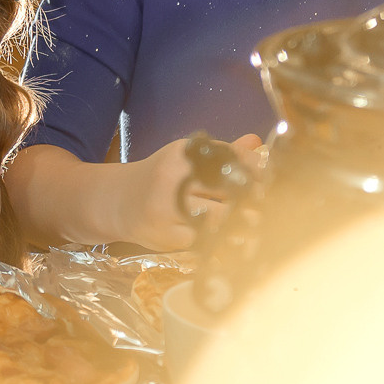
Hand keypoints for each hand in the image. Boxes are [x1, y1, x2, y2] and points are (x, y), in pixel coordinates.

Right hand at [117, 133, 263, 251]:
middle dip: (252, 199)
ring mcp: (167, 207)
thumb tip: (257, 141)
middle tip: (266, 207)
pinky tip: (232, 241)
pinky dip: (222, 242)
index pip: (228, 157)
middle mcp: (172, 177)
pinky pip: (205, 240)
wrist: (117, 201)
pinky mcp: (166, 234)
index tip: (266, 181)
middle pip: (227, 187)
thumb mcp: (184, 159)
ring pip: (219, 216)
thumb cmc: (160, 179)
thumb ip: (222, 153)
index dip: (254, 170)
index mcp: (181, 154)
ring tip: (256, 226)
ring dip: (243, 223)